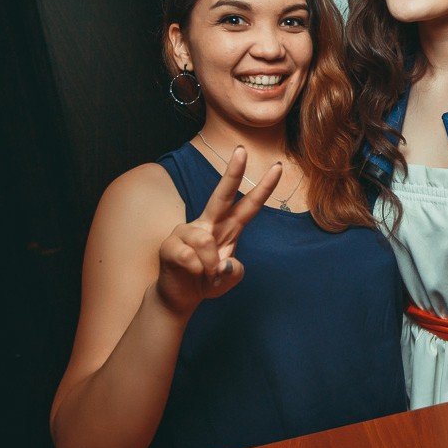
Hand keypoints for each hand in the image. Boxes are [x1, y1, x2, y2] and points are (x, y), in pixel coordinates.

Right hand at [154, 147, 281, 316]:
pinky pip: (190, 258)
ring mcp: (186, 231)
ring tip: (204, 274)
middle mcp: (208, 224)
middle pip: (222, 194)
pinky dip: (196, 272)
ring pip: (205, 242)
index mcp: (227, 228)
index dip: (264, 188)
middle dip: (233, 172)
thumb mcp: (229, 279)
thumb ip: (234, 272)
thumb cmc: (206, 281)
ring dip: (209, 266)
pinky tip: (189, 273)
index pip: (249, 205)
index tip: (278, 167)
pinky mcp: (169, 244)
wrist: (178, 296)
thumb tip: (224, 263)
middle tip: (242, 150)